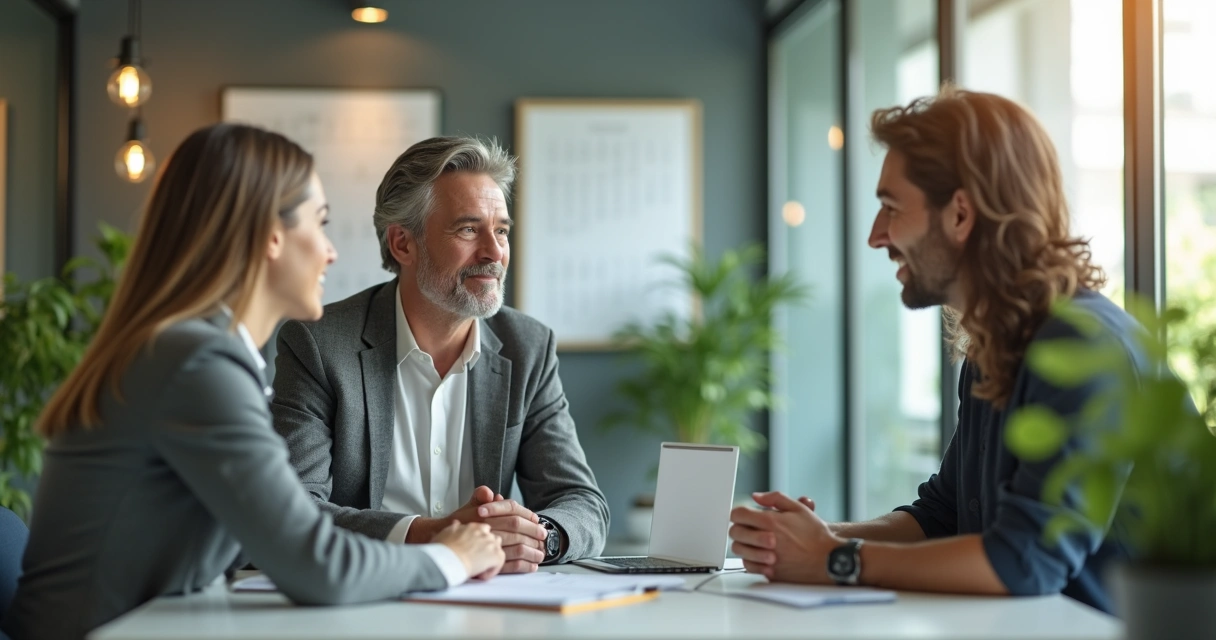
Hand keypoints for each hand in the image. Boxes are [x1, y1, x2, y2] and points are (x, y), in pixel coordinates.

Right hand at [407, 486, 547, 573]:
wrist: (440, 544)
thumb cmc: (457, 526)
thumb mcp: (467, 508)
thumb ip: (480, 498)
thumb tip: (491, 493)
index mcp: (484, 513)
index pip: (512, 510)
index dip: (527, 515)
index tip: (538, 520)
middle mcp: (487, 527)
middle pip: (517, 527)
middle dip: (533, 531)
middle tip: (544, 536)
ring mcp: (489, 545)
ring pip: (517, 546)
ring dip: (532, 550)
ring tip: (541, 554)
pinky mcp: (489, 562)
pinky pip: (512, 564)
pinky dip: (524, 565)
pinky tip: (532, 566)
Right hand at [433, 520, 504, 579]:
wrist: (447, 558)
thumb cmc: (442, 548)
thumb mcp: (445, 533)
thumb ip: (453, 528)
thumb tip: (456, 523)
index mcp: (473, 526)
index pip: (483, 529)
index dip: (479, 540)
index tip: (472, 548)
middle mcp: (484, 532)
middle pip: (492, 539)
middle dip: (487, 548)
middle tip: (476, 559)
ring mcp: (491, 543)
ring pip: (497, 550)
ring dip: (491, 558)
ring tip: (480, 568)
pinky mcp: (496, 556)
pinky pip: (499, 563)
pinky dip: (491, 570)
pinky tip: (480, 576)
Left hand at [728, 491, 842, 583]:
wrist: (829, 558)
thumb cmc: (816, 535)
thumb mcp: (798, 509)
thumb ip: (775, 498)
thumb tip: (756, 497)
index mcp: (770, 521)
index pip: (738, 514)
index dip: (738, 514)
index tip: (743, 516)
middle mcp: (765, 540)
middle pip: (734, 532)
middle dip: (739, 528)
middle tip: (746, 528)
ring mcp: (767, 558)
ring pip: (739, 550)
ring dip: (743, 544)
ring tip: (753, 542)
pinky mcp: (770, 573)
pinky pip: (748, 566)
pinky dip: (750, 560)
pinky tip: (759, 556)